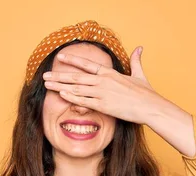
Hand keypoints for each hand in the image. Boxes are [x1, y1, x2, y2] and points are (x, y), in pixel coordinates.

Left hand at [42, 46, 166, 125]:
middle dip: (59, 76)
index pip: (87, 64)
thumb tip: (140, 48)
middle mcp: (103, 81)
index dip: (72, 61)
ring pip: (76, 88)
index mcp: (110, 73)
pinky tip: (61, 94)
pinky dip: (71, 97)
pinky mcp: (103, 105)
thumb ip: (136, 61)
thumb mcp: (140, 75)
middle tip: (45, 75)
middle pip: (76, 77)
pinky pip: (84, 101)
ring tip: (47, 85)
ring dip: (60, 86)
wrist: (151, 107)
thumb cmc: (146, 94)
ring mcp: (102, 93)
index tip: (60, 58)